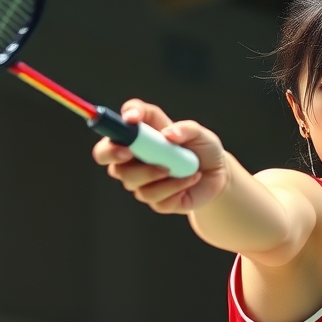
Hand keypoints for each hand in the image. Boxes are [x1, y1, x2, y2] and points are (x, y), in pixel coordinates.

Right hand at [93, 99, 228, 212]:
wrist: (216, 176)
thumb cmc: (202, 148)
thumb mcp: (199, 132)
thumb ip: (186, 129)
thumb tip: (168, 135)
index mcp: (139, 134)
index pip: (114, 127)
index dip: (113, 125)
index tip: (129, 122)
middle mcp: (132, 157)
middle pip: (104, 155)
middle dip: (113, 154)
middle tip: (130, 153)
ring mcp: (140, 180)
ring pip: (131, 180)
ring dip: (155, 173)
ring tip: (181, 168)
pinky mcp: (154, 200)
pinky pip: (154, 198)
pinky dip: (175, 187)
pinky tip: (189, 180)